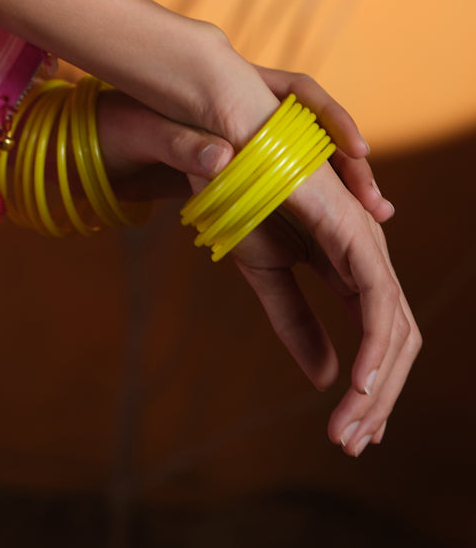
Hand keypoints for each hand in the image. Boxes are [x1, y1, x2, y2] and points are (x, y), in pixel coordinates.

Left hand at [0, 0, 420, 449]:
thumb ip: (190, 146)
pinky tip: (338, 397)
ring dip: (371, 377)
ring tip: (349, 435)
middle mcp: (337, 210)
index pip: (373, 279)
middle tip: (350, 440)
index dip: (374, 344)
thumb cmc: (164, 120)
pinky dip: (347, 355)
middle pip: (388, 307)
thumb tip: (212, 156)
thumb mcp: (169, 137)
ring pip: (376, 313)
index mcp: (315, 190)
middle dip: (379, 379)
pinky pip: (340, 305)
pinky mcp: (306, 243)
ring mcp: (326, 228)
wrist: (159, 106)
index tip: (354, 396)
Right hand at [230, 162, 419, 456]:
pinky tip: (359, 387)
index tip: (352, 432)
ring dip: (378, 389)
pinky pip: (380, 305)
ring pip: (397, 332)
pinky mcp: (356, 237)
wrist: (221, 150)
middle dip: (381, 400)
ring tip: (350, 430)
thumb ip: (296, 324)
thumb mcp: (267, 276)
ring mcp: (368, 244)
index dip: (374, 388)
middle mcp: (369, 254)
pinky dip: (375, 350)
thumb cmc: (242, 197)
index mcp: (351, 263)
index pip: (381, 336)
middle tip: (352, 444)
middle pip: (399, 341)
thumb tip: (327, 377)